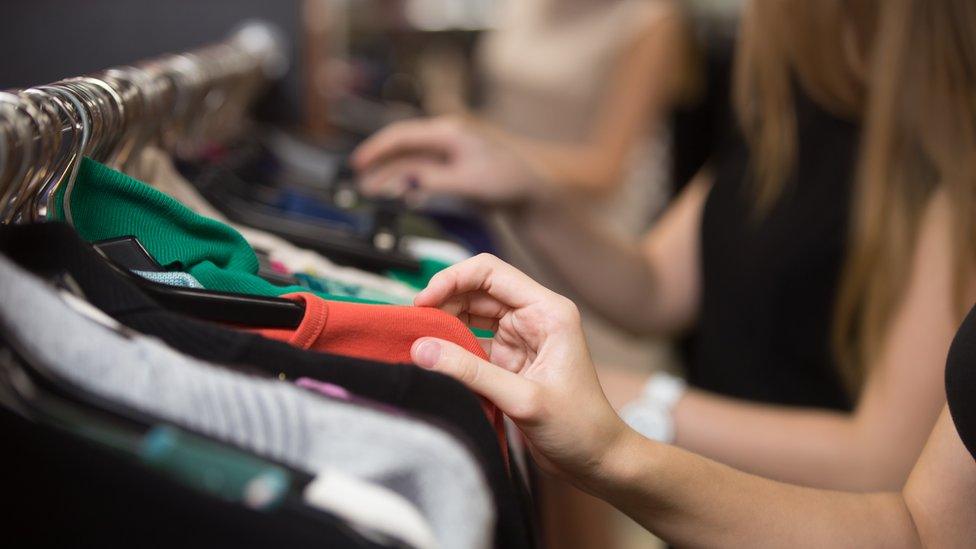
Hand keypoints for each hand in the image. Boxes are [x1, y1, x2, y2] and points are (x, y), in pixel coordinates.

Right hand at [351, 117, 546, 203]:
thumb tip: (404, 181)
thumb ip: (434, 180)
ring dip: (390, 174)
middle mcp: (446, 138)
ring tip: (370, 190)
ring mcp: (449, 153)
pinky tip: (398, 193)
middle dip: (379, 162)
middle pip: (403, 147)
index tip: (359, 163)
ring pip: (411, 161)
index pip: (403, 136)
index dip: (377, 149)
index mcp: (448, 133)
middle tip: (358, 179)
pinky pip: (422, 172)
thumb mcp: (467, 182)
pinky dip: (407, 181)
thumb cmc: (505, 181)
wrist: (529, 192)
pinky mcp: (453, 168)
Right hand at [409, 254, 630, 484]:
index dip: (452, 279)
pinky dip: (451, 349)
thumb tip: (422, 349)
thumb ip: (471, 372)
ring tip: (417, 339)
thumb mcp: (523, 399)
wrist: (596, 460)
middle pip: (477, 290)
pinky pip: (472, 343)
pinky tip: (432, 358)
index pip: (491, 272)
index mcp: (548, 311)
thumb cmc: (580, 427)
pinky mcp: (509, 361)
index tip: (423, 301)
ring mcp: (520, 338)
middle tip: (412, 323)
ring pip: (471, 315)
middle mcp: (534, 317)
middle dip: (442, 301)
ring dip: (444, 324)